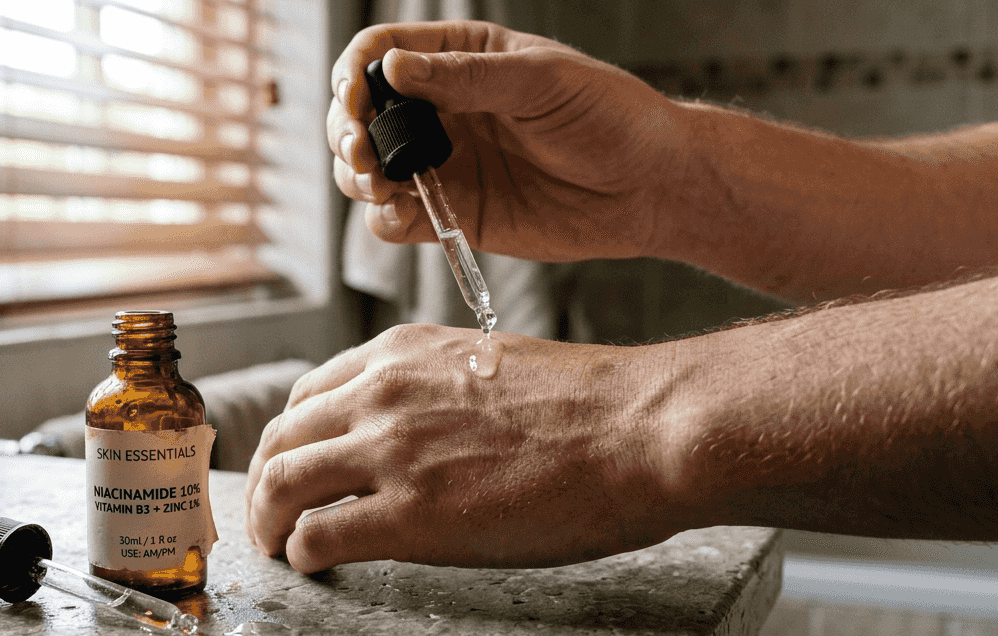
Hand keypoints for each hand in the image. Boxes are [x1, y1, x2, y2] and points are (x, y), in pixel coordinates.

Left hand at [242, 324, 688, 572]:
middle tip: (267, 519)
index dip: (288, 440)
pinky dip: (303, 556)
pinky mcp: (409, 514)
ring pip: (282, 485)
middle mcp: (382, 393)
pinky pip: (319, 537)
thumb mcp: (490, 368)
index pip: (309, 396)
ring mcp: (391, 452)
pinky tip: (317, 567)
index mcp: (402, 353)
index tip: (289, 469)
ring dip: (267, 523)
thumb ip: (434, 389)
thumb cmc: (589, 407)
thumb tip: (417, 432)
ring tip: (275, 550)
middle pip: (281, 439)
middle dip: (262, 484)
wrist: (639, 430)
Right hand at [328, 21, 688, 262]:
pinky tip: (402, 212)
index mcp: (460, 58)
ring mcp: (444, 163)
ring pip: (368, 169)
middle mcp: (443, 110)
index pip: (382, 54)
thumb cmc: (610, 117)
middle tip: (364, 152)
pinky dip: (384, 219)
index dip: (356, 75)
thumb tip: (396, 69)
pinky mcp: (454, 213)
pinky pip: (396, 219)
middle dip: (348, 131)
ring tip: (380, 183)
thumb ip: (467, 77)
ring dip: (358, 177)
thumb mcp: (541, 81)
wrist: (649, 188)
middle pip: (362, 115)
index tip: (357, 99)